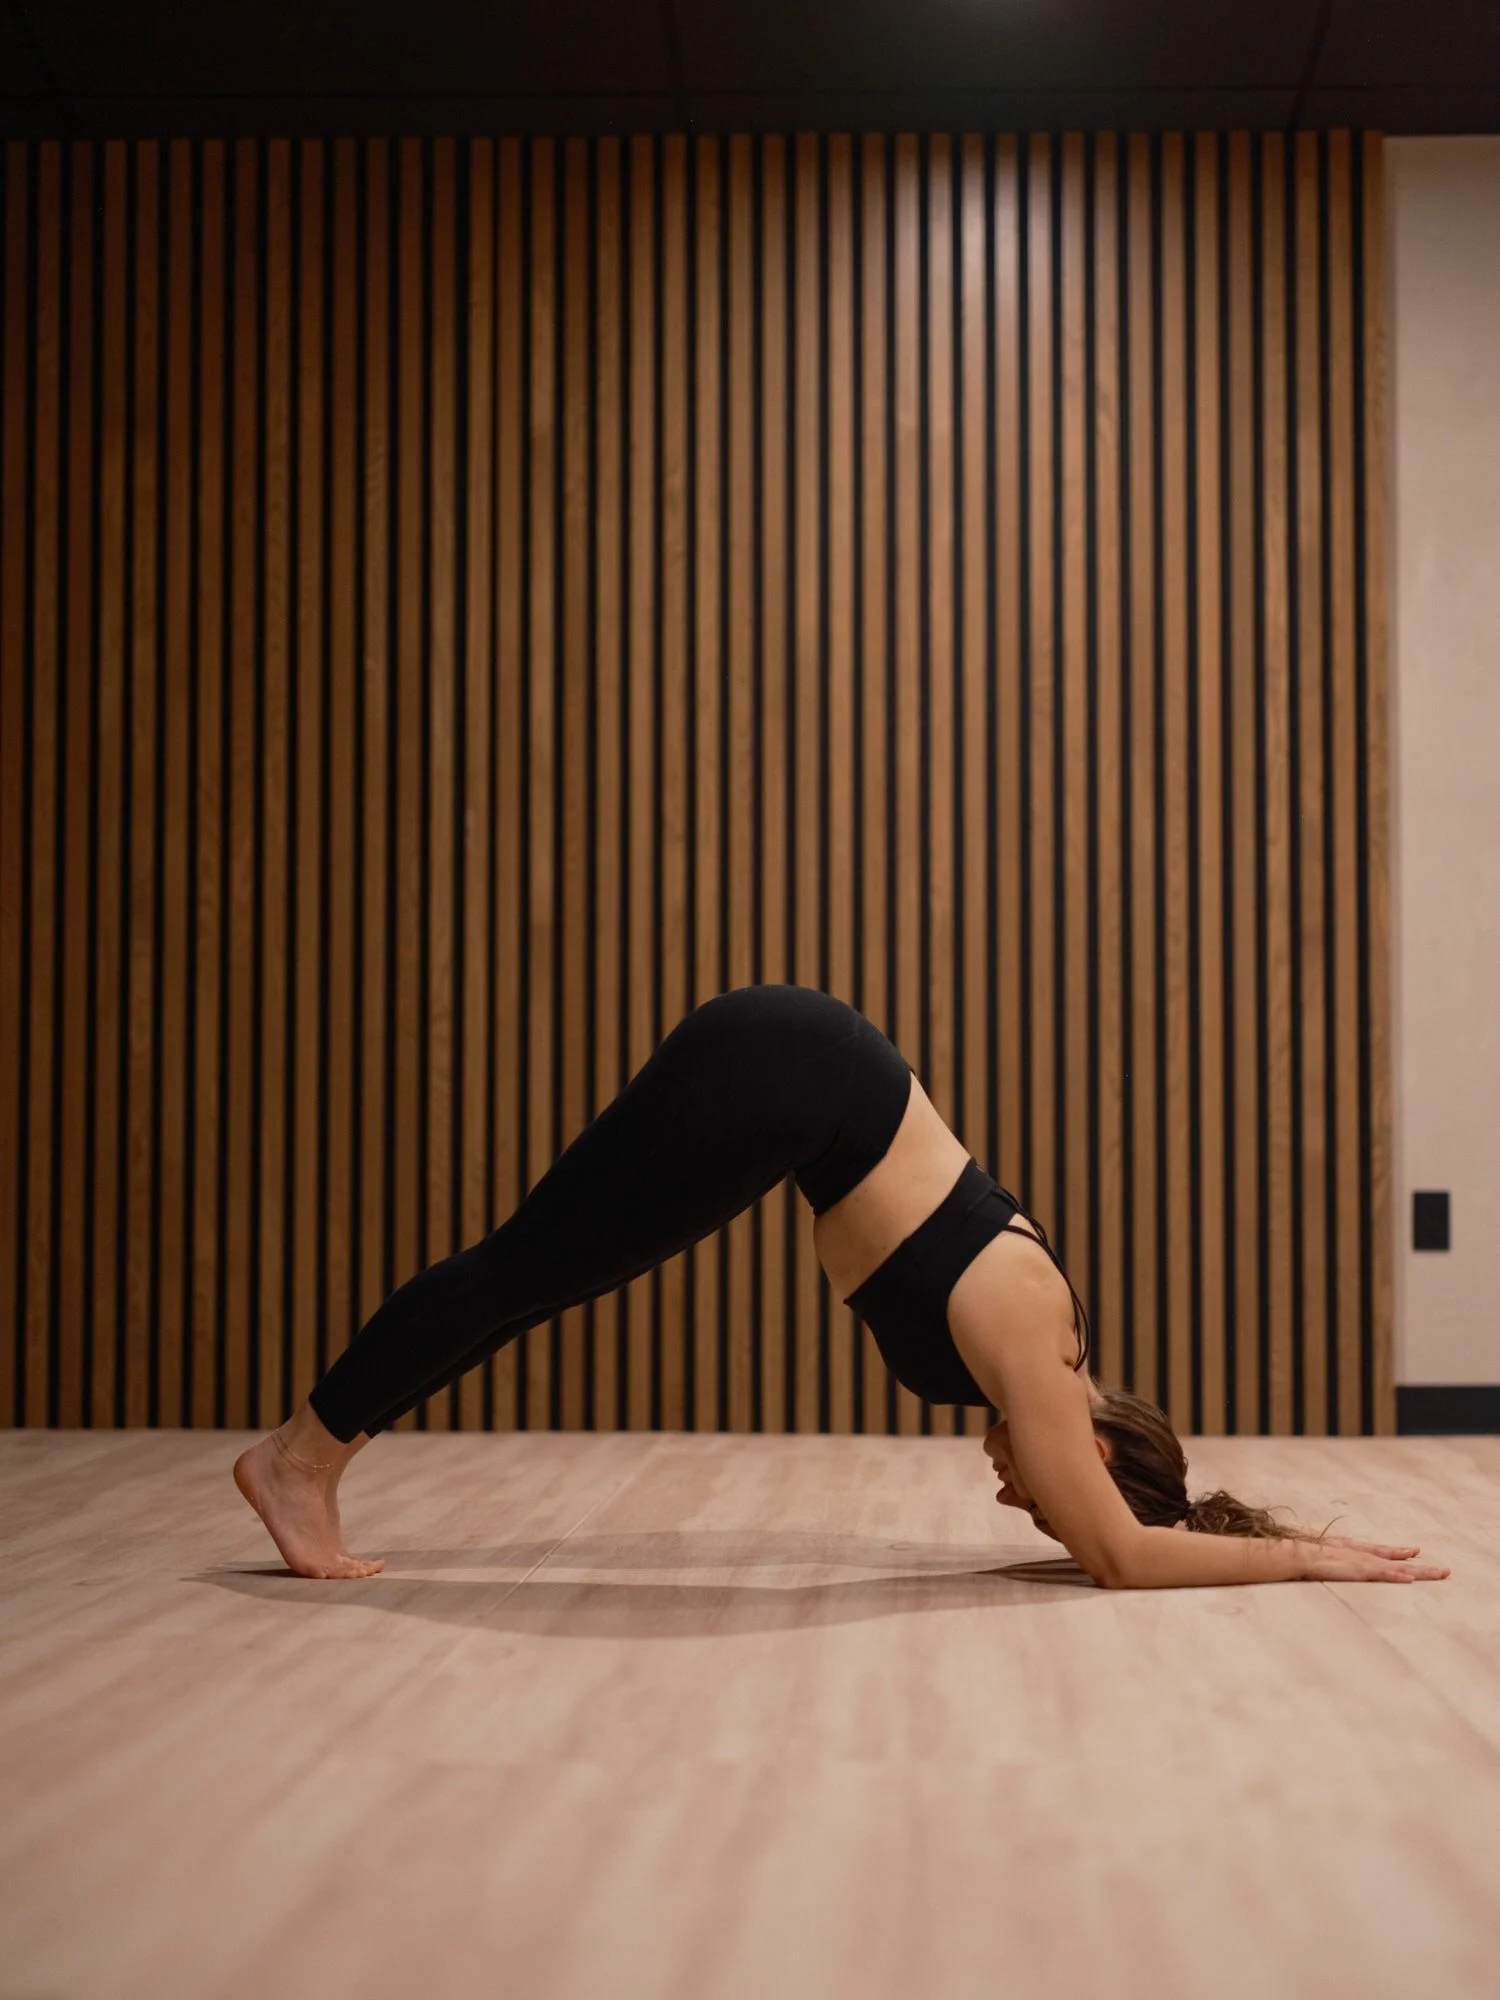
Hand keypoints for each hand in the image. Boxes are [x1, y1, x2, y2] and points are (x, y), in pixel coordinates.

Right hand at [1294, 1534, 1449, 1582]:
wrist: (1294, 1554)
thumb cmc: (1303, 1554)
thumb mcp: (1318, 1556)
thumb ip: (1325, 1555)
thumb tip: (1317, 1559)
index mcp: (1353, 1551)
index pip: (1381, 1552)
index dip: (1399, 1553)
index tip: (1415, 1550)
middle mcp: (1362, 1555)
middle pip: (1397, 1561)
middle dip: (1422, 1567)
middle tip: (1446, 1571)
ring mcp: (1362, 1563)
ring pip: (1397, 1569)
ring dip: (1420, 1572)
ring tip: (1441, 1574)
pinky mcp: (1358, 1571)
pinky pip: (1382, 1575)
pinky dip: (1396, 1576)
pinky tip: (1410, 1579)